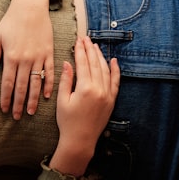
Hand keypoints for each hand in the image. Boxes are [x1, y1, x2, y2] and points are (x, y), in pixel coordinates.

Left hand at [0, 0, 53, 119]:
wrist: (30, 7)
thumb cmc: (11, 21)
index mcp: (10, 57)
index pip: (7, 83)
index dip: (5, 98)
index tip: (4, 110)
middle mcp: (25, 59)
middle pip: (21, 87)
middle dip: (18, 104)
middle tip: (17, 117)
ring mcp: (38, 57)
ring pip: (36, 83)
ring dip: (34, 99)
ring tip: (31, 112)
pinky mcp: (49, 53)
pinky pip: (50, 72)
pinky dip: (49, 85)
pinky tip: (47, 96)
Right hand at [49, 37, 119, 176]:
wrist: (80, 141)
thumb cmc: (67, 122)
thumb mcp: (62, 100)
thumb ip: (66, 80)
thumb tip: (67, 63)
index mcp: (85, 88)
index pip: (83, 64)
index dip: (80, 51)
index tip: (78, 41)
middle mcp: (99, 90)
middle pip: (95, 64)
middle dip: (90, 50)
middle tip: (85, 39)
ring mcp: (107, 95)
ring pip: (105, 70)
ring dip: (100, 57)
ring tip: (95, 46)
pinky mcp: (111, 101)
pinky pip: (115, 82)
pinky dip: (115, 70)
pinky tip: (113, 61)